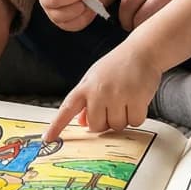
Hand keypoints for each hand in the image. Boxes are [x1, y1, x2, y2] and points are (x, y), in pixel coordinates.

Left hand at [42, 44, 161, 139]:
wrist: (143, 51)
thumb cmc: (118, 65)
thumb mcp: (95, 78)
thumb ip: (86, 100)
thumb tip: (81, 122)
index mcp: (86, 86)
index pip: (67, 108)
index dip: (57, 125)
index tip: (48, 138)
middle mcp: (98, 92)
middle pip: (97, 126)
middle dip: (106, 122)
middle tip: (114, 105)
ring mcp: (117, 95)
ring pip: (117, 126)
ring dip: (123, 118)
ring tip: (126, 98)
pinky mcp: (135, 99)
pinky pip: (134, 122)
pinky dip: (137, 115)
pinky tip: (137, 100)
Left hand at [118, 0, 190, 29]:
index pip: (128, 0)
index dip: (125, 17)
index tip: (128, 22)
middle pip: (139, 19)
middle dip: (136, 30)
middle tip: (142, 34)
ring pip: (158, 27)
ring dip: (155, 34)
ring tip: (161, 37)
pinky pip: (180, 27)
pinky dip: (175, 33)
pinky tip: (180, 33)